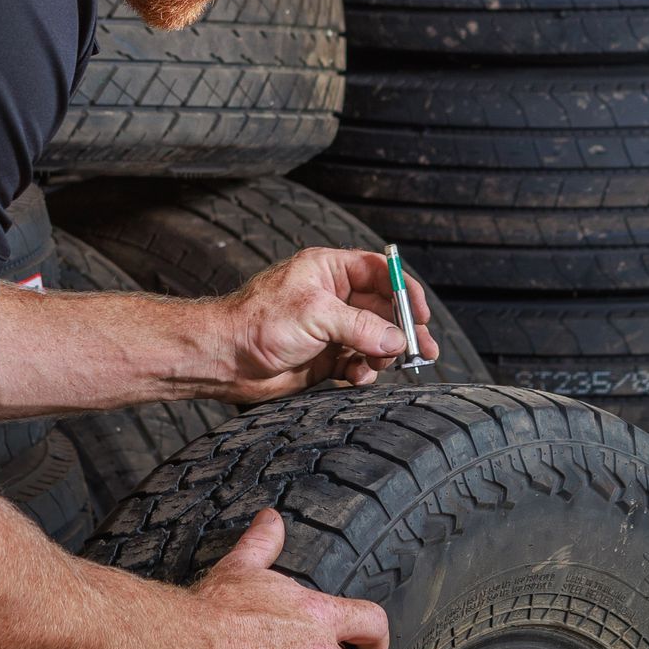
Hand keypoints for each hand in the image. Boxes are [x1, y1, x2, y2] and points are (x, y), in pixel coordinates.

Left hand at [217, 248, 440, 403]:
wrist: (225, 359)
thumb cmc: (258, 323)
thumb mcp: (316, 316)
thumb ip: (361, 326)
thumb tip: (396, 339)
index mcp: (329, 271)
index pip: (379, 272)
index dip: (405, 290)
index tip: (422, 314)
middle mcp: (332, 297)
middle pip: (383, 309)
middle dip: (402, 330)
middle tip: (423, 350)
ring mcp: (330, 328)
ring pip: (374, 339)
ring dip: (382, 355)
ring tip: (376, 365)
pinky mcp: (325, 357)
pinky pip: (358, 363)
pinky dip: (363, 371)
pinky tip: (356, 377)